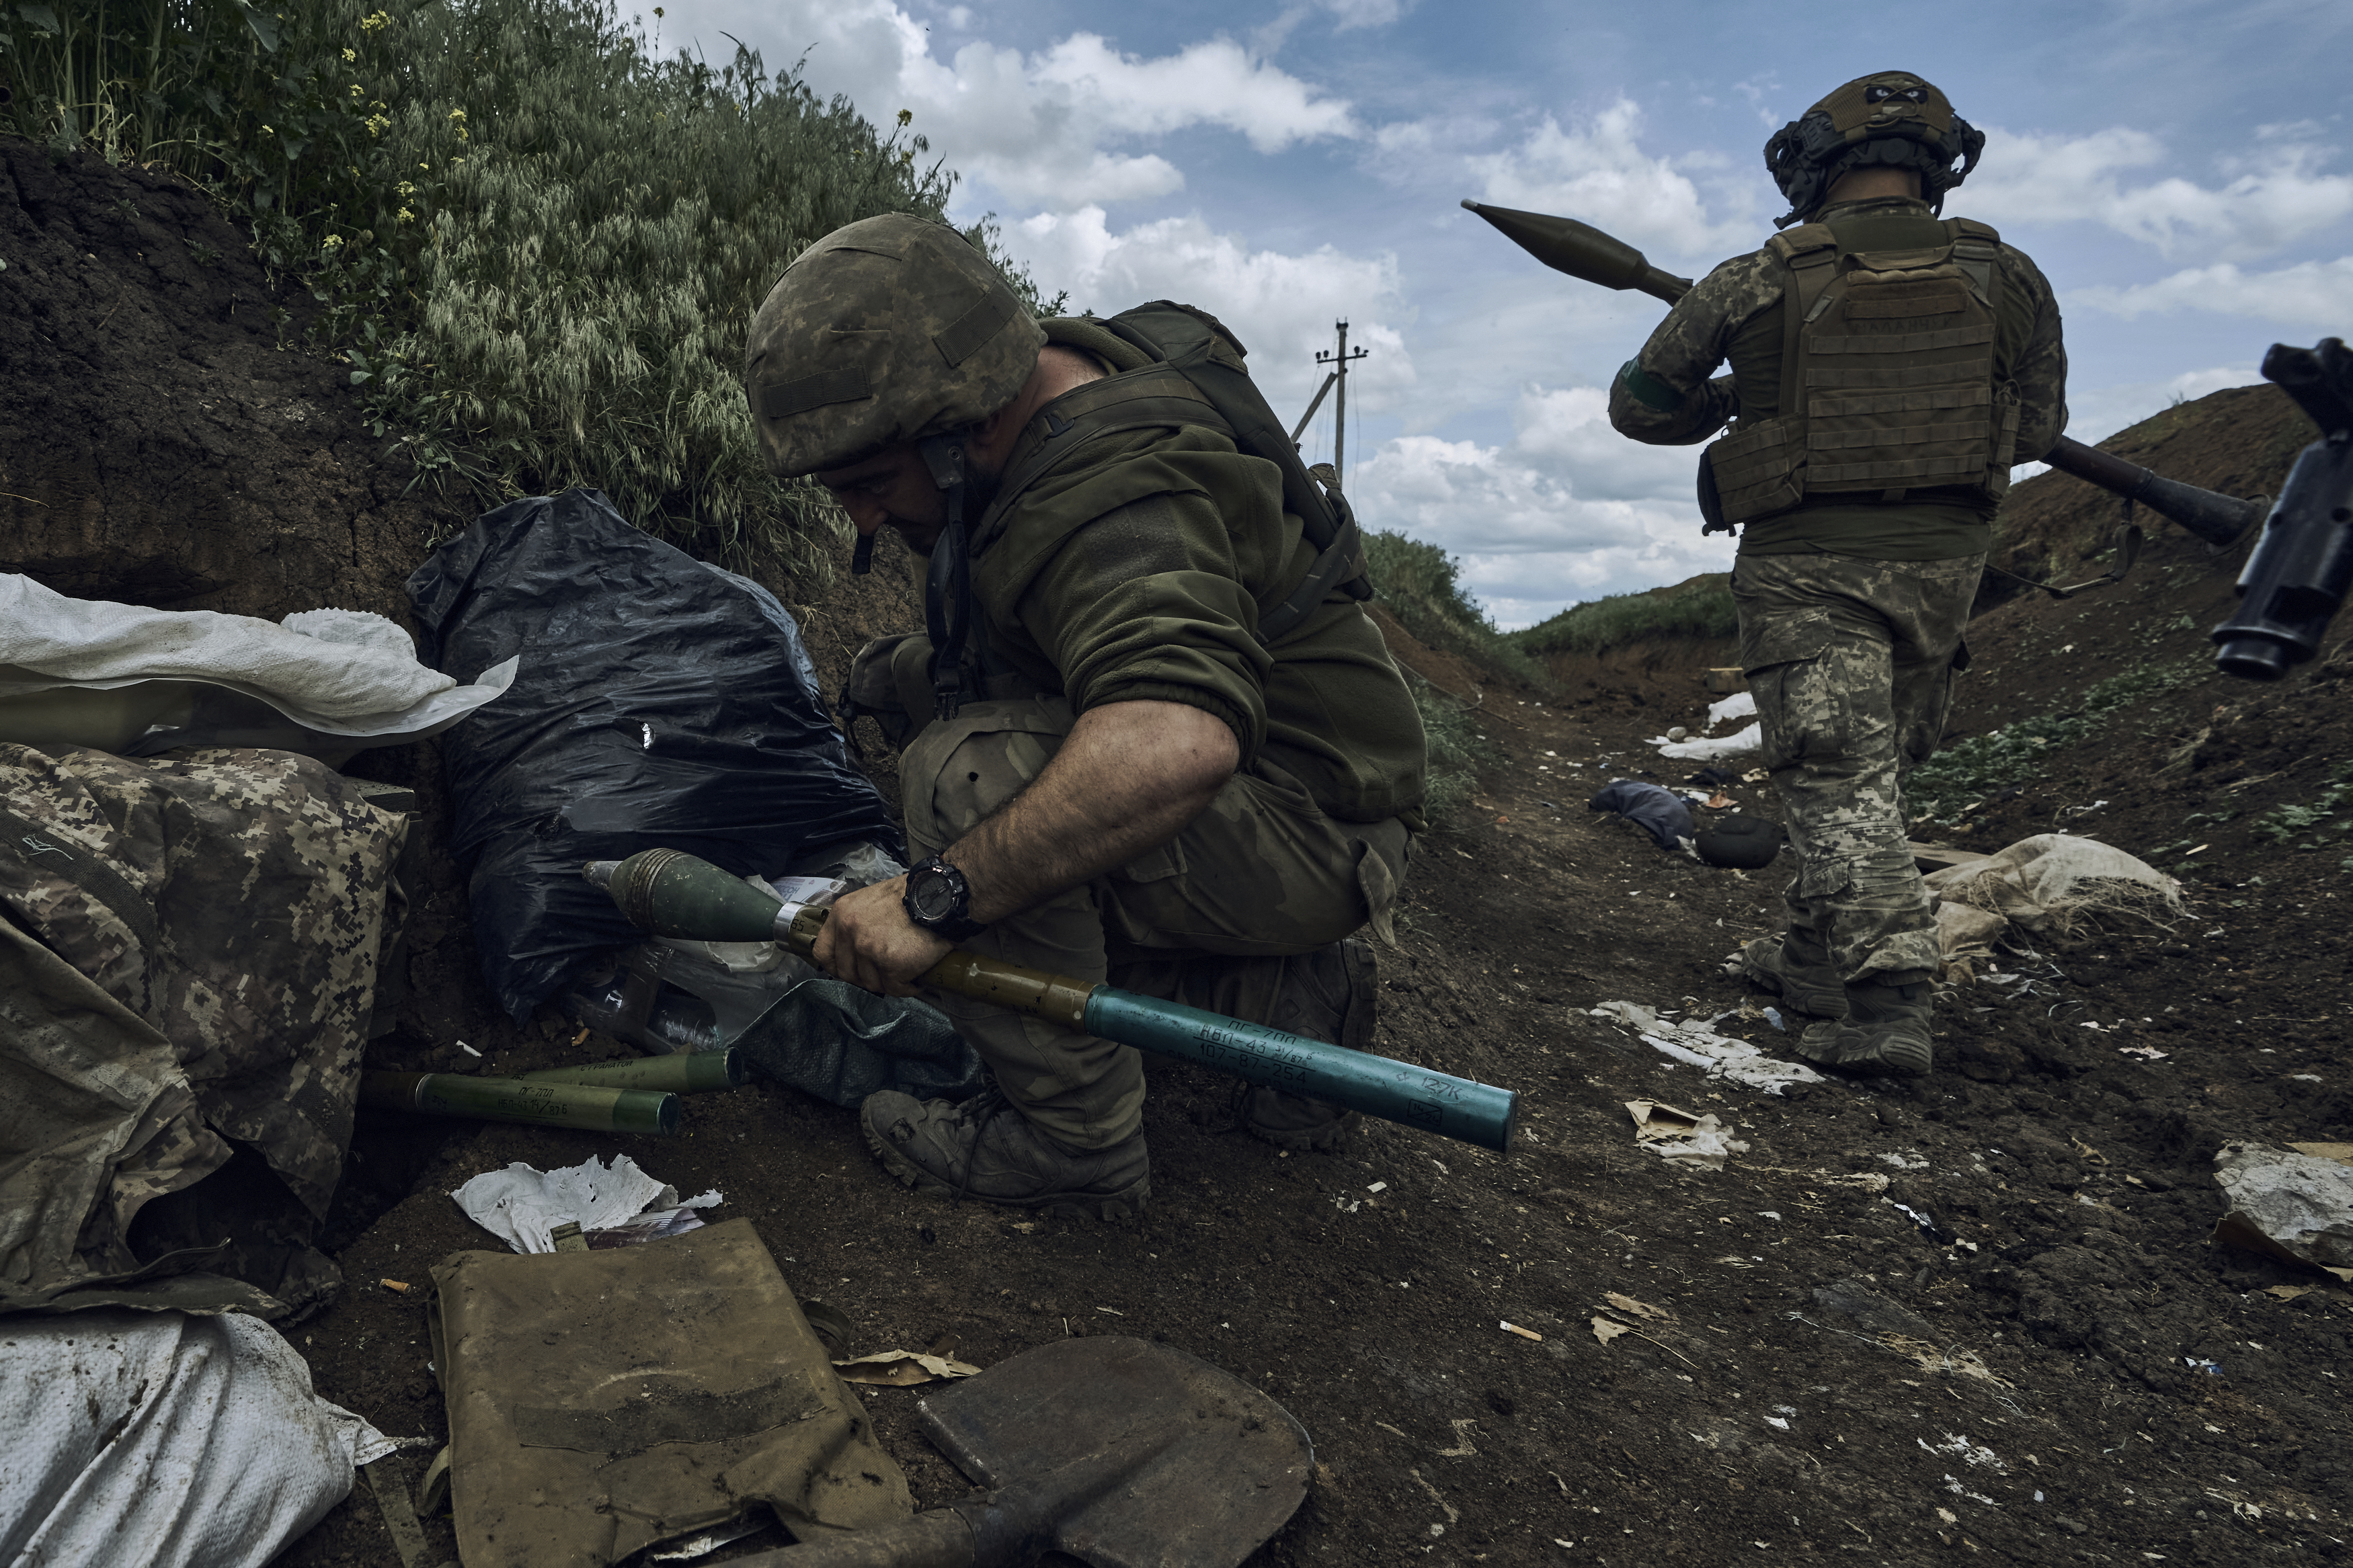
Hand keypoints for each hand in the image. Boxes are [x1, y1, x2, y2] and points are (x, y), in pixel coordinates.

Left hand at [812, 876, 953, 996]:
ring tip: (905, 971)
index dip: (836, 966)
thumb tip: (852, 948)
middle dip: (867, 977)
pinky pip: (895, 988)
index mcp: (842, 914)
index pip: (822, 952)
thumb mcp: (871, 900)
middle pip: (847, 973)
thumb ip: (856, 922)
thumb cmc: (911, 896)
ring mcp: (869, 949)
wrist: (939, 897)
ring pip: (872, 983)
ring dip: (889, 982)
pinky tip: (916, 978)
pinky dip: (908, 987)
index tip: (849, 970)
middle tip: (885, 972)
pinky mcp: (891, 964)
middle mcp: (850, 932)